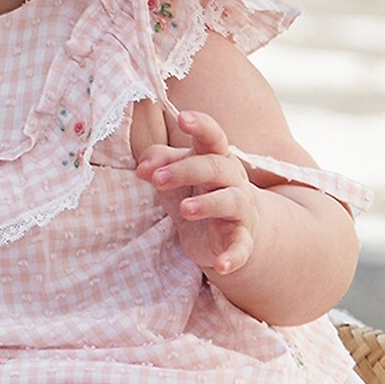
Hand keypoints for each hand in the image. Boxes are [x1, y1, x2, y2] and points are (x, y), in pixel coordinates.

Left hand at [136, 110, 259, 275]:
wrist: (232, 232)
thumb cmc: (200, 194)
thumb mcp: (176, 178)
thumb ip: (159, 164)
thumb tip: (142, 166)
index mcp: (215, 159)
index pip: (212, 136)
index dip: (200, 126)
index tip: (182, 117)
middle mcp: (232, 180)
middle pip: (215, 167)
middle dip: (186, 170)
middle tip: (157, 179)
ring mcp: (239, 210)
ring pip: (230, 200)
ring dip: (208, 204)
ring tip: (185, 210)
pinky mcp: (242, 239)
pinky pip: (242, 246)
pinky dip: (234, 256)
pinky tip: (222, 266)